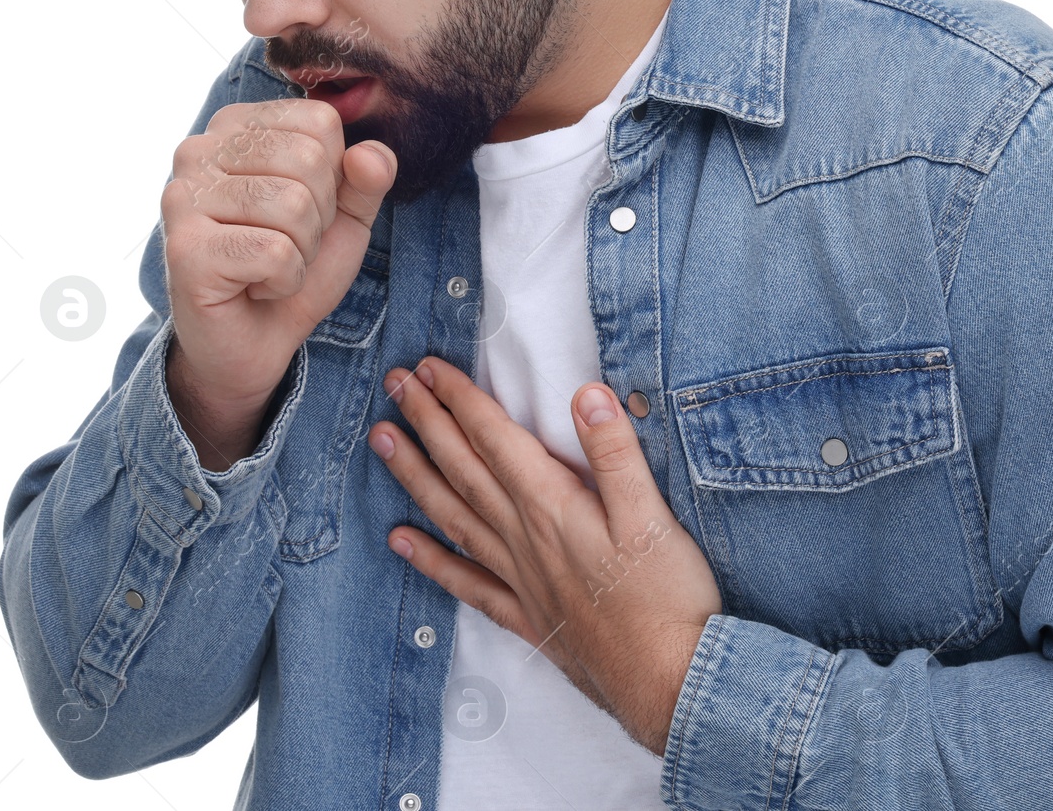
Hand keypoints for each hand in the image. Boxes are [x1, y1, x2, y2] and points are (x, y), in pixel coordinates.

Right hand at [161, 98, 395, 439]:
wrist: (257, 341)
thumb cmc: (296, 265)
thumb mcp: (348, 214)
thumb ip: (369, 177)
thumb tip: (369, 154)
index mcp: (236, 126)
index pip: (320, 122)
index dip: (334, 175)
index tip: (302, 209)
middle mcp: (198, 150)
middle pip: (308, 159)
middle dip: (318, 216)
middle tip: (285, 243)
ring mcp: (182, 197)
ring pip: (293, 205)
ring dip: (301, 251)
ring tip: (269, 265)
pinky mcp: (184, 248)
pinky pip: (275, 252)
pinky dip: (283, 280)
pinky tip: (255, 286)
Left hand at [368, 358, 721, 756]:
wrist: (670, 684)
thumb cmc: (668, 599)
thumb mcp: (653, 516)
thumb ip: (615, 454)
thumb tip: (586, 394)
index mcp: (553, 508)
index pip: (495, 440)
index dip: (460, 400)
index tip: (429, 367)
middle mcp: (525, 540)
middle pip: (465, 470)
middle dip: (428, 422)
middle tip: (394, 384)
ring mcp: (521, 580)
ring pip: (454, 517)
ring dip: (416, 476)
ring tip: (382, 444)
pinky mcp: (528, 616)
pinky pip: (466, 582)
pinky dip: (430, 559)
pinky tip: (400, 542)